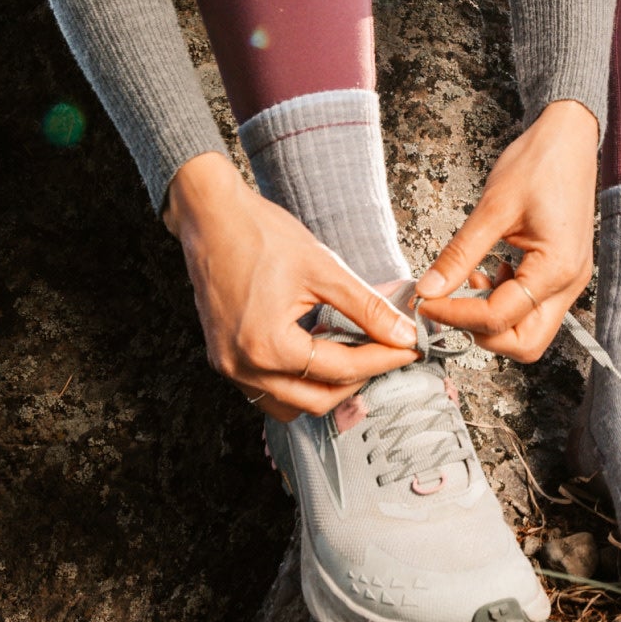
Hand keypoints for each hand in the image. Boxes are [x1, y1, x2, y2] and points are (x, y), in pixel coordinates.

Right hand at [164, 152, 419, 419]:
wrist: (211, 216)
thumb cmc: (260, 234)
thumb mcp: (323, 268)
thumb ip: (366, 307)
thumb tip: (402, 333)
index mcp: (268, 346)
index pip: (342, 369)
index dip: (383, 358)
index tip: (410, 347)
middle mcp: (244, 367)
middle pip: (318, 400)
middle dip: (359, 379)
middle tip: (387, 351)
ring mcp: (229, 367)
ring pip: (291, 404)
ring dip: (325, 388)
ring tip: (353, 353)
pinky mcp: (224, 358)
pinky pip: (268, 389)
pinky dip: (298, 380)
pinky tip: (318, 351)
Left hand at [416, 99, 597, 361]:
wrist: (570, 137)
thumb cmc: (540, 163)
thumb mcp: (493, 207)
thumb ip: (460, 254)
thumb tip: (428, 290)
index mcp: (556, 269)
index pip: (499, 317)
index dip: (456, 315)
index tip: (426, 302)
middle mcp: (570, 283)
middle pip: (524, 344)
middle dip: (481, 333)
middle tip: (448, 305)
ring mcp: (569, 281)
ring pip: (528, 330)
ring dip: (493, 320)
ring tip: (470, 280)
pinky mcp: (562, 273)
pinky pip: (532, 307)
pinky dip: (504, 303)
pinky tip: (488, 271)